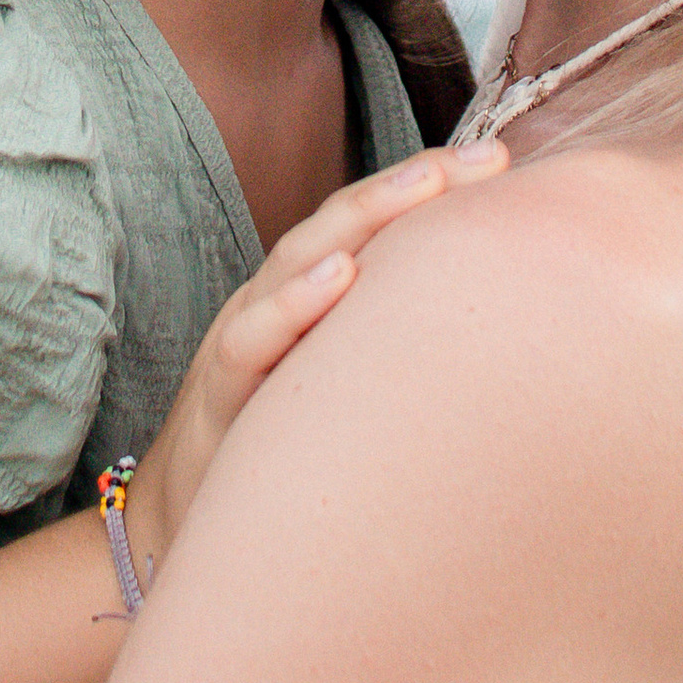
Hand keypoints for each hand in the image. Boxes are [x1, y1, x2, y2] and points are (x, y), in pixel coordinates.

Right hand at [122, 136, 506, 577]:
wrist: (182, 523)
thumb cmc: (275, 446)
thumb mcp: (336, 385)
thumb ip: (386, 345)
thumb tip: (485, 329)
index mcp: (307, 295)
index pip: (370, 223)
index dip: (429, 185)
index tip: (501, 160)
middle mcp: (275, 302)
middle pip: (344, 223)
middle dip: (415, 182)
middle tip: (486, 159)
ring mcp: (245, 340)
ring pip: (297, 260)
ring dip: (362, 218)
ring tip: (423, 185)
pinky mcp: (220, 397)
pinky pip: (251, 342)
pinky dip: (292, 305)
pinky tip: (339, 276)